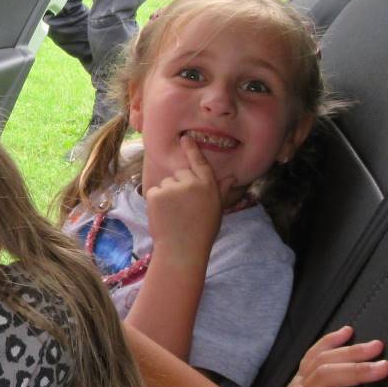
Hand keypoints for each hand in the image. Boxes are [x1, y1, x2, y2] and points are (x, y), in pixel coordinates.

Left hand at [143, 135, 227, 265]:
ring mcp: (172, 187)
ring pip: (166, 183)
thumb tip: (233, 176)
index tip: (185, 137)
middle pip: (180, 174)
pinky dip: (156, 202)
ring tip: (174, 214)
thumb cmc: (202, 231)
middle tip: (183, 208)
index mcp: (207, 185)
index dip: (192, 149)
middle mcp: (190, 182)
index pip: (199, 162)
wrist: (182, 249)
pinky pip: (154, 191)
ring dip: (167, 194)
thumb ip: (221, 189)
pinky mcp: (156, 194)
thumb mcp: (216, 209)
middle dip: (179, 186)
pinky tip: (163, 215)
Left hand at [241, 325, 387, 386]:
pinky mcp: (299, 378)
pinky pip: (312, 355)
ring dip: (349, 352)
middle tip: (384, 366)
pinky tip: (347, 332)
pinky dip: (329, 341)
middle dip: (356, 370)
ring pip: (322, 361)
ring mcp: (298, 384)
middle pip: (326, 376)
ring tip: (376, 347)